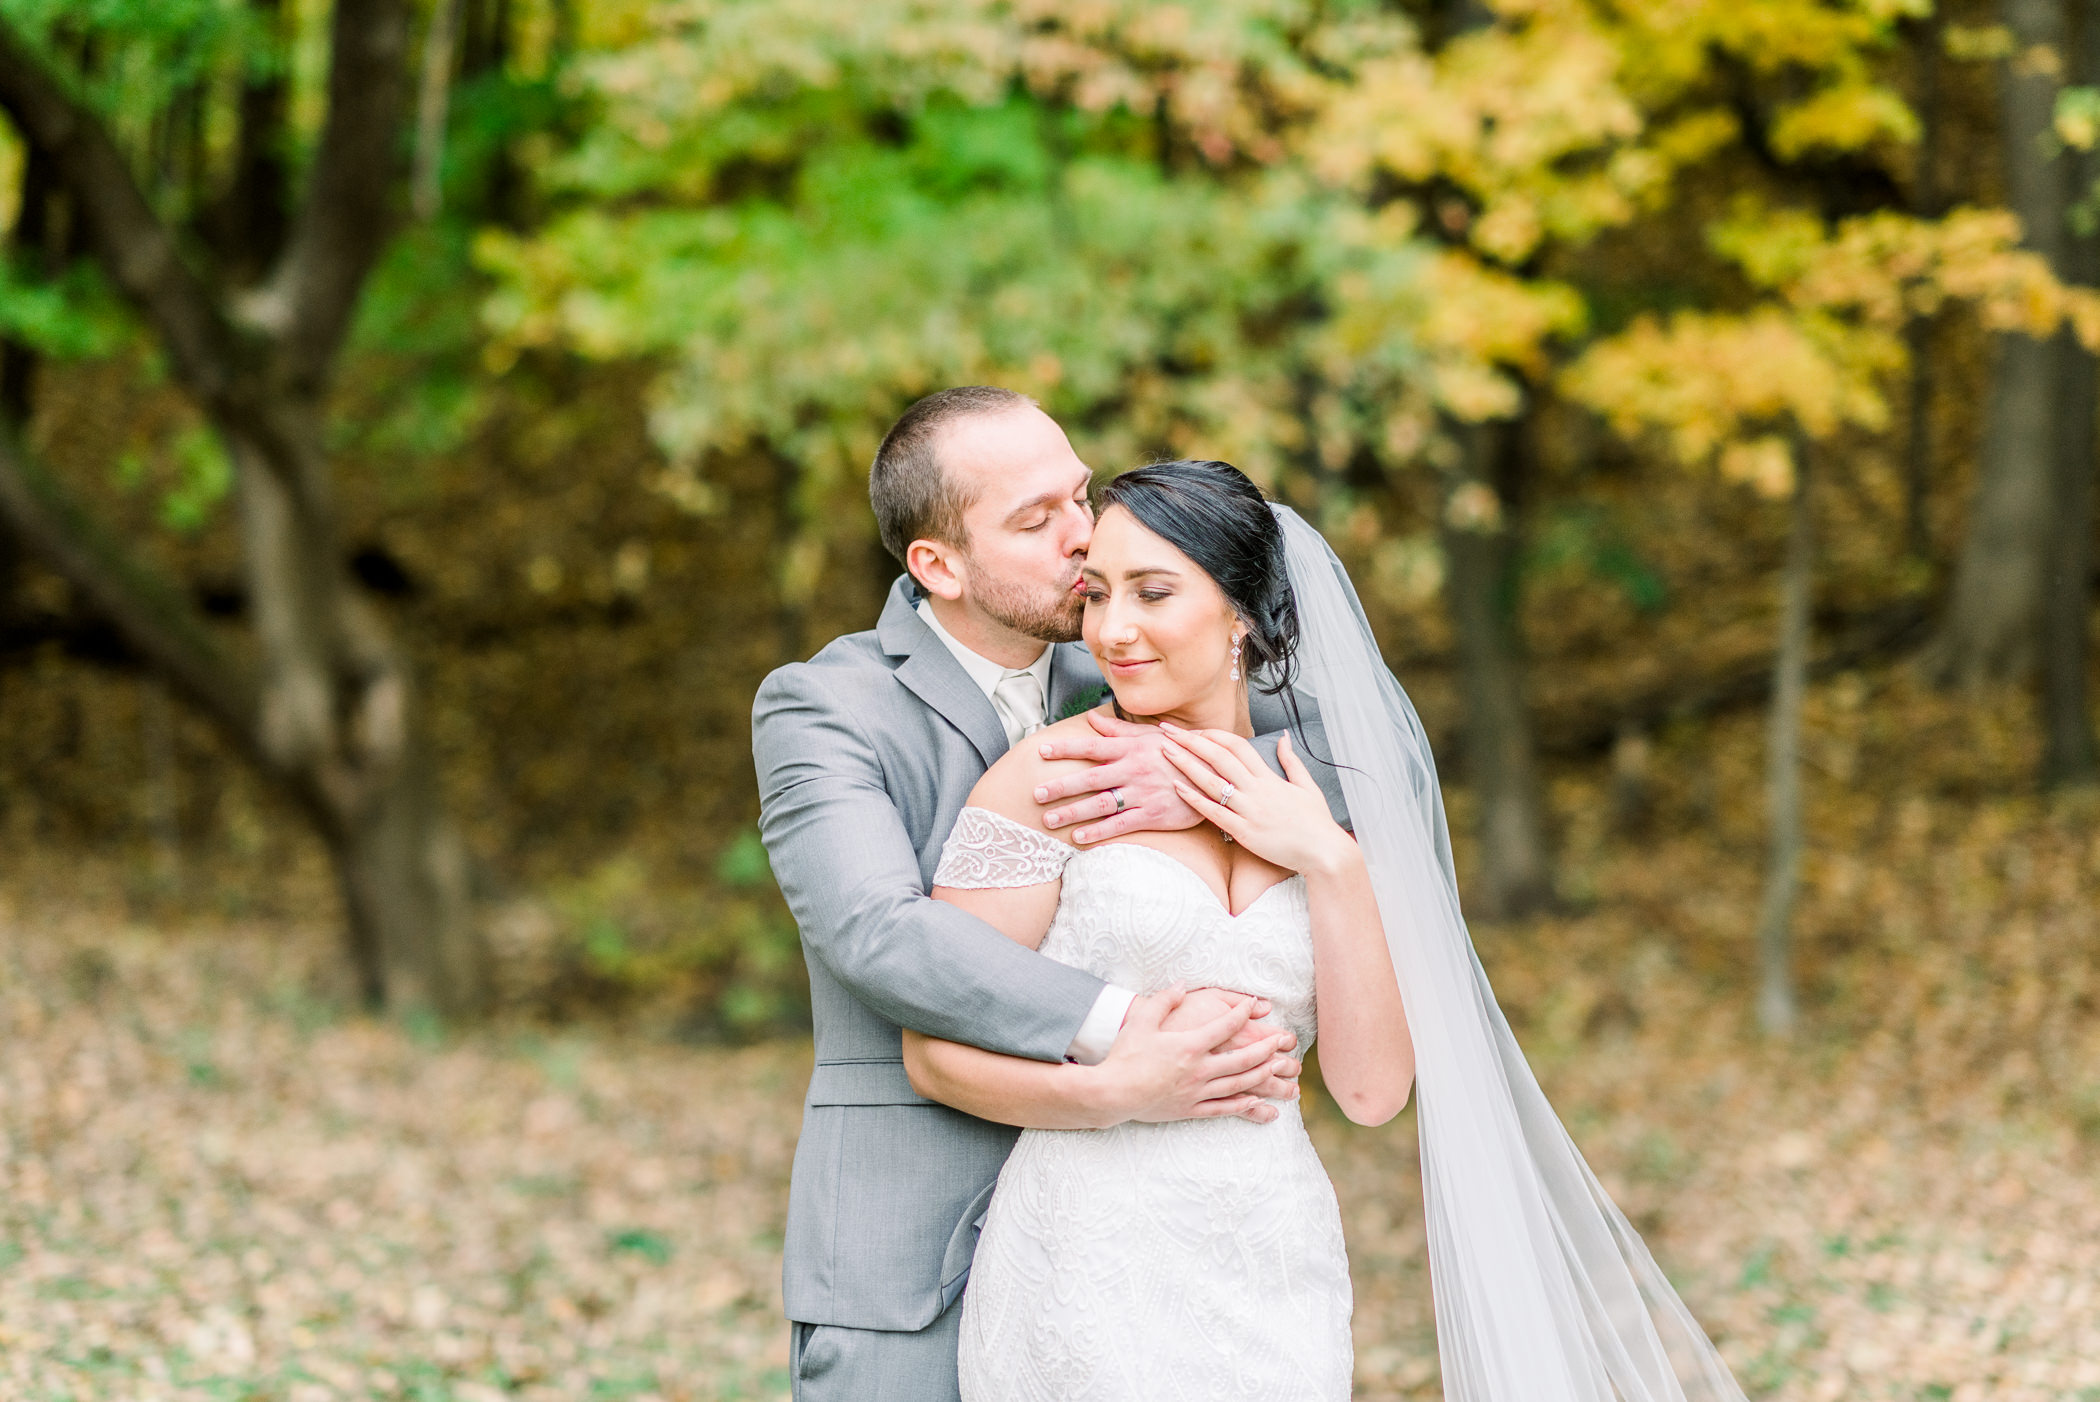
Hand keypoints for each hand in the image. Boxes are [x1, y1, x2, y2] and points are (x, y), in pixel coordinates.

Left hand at [1034, 709, 1201, 843]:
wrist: (1214, 775)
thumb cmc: (1178, 753)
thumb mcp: (1150, 736)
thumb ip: (1118, 730)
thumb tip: (1092, 719)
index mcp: (1130, 749)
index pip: (1092, 747)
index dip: (1066, 748)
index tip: (1042, 751)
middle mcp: (1133, 770)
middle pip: (1089, 778)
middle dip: (1061, 787)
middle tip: (1036, 794)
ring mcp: (1142, 793)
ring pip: (1101, 804)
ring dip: (1073, 813)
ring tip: (1049, 821)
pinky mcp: (1152, 814)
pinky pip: (1120, 824)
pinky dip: (1098, 831)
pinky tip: (1078, 838)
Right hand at [1092, 986, 1298, 1126]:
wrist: (1111, 1093)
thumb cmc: (1125, 1055)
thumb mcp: (1142, 1021)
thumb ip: (1163, 1000)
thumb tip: (1180, 984)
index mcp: (1189, 1045)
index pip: (1225, 1026)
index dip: (1242, 1013)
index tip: (1253, 1005)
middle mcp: (1198, 1069)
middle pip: (1242, 1058)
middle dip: (1266, 1049)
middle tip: (1283, 1042)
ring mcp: (1196, 1092)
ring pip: (1238, 1084)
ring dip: (1262, 1075)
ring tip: (1278, 1068)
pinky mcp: (1190, 1109)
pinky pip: (1223, 1108)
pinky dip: (1243, 1104)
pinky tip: (1257, 1100)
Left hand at [1161, 727, 1355, 876]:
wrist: (1324, 852)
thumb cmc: (1316, 821)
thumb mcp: (1307, 785)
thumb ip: (1291, 761)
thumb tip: (1283, 737)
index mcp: (1269, 777)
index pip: (1237, 746)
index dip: (1213, 735)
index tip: (1193, 730)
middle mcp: (1257, 790)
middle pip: (1219, 757)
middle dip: (1191, 741)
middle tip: (1167, 730)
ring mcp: (1250, 810)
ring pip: (1212, 781)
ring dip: (1186, 764)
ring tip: (1164, 751)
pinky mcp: (1244, 832)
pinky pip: (1215, 813)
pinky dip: (1195, 799)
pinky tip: (1176, 788)